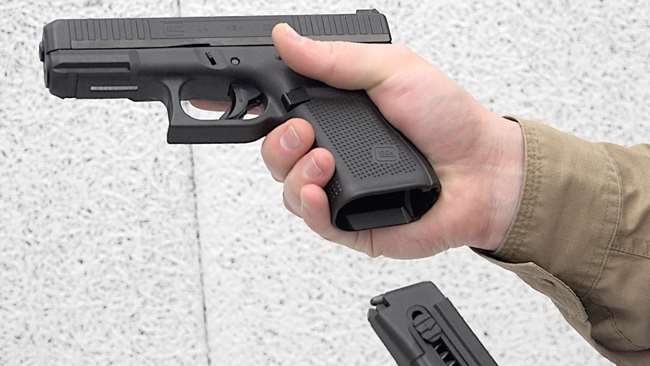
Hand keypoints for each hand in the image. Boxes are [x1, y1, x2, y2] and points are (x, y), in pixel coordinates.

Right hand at [195, 24, 523, 258]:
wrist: (485, 169)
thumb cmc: (448, 118)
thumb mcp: (391, 71)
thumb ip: (335, 59)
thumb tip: (287, 38)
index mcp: (336, 115)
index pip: (278, 112)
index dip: (247, 107)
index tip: (217, 98)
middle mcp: (332, 152)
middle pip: (273, 154)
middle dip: (275, 144)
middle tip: (300, 132)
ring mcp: (340, 189)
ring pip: (286, 189)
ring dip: (293, 173)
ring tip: (323, 160)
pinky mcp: (352, 224)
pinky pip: (313, 223)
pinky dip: (308, 207)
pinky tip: (319, 191)